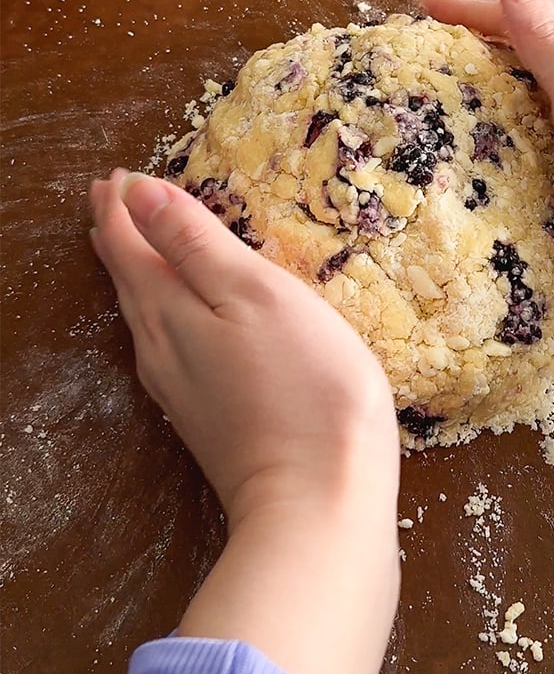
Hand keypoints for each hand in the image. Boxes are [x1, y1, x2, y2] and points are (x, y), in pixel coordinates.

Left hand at [90, 170, 398, 673]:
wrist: (318, 496)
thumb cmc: (303, 386)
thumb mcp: (256, 295)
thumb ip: (197, 243)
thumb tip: (139, 193)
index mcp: (171, 311)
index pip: (133, 247)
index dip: (124, 209)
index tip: (117, 176)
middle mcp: (162, 349)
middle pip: (130, 282)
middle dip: (122, 237)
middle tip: (115, 200)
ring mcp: (181, 389)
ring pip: (143, 317)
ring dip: (136, 275)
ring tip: (134, 248)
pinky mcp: (205, 418)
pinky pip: (165, 347)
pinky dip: (160, 314)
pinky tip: (174, 321)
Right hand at [421, 0, 553, 346]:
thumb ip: (545, 33)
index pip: (525, 15)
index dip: (471, 10)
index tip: (423, 6)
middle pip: (541, 42)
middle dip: (490, 40)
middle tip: (436, 49)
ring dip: (513, 75)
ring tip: (468, 86)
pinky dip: (534, 111)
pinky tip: (521, 130)